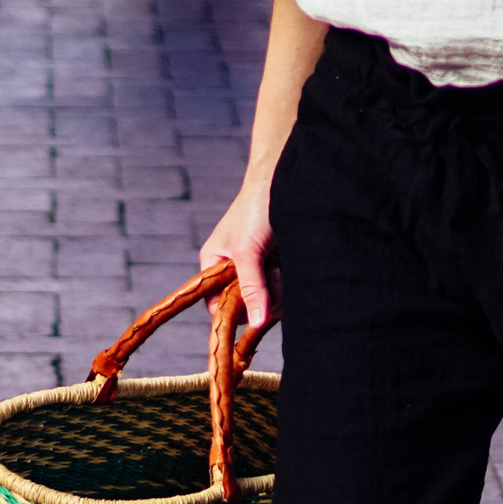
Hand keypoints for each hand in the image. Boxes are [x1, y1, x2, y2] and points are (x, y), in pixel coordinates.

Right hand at [201, 179, 277, 332]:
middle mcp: (234, 269)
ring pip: (265, 300)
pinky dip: (286, 284)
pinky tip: (288, 267)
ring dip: (276, 291)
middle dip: (259, 298)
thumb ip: (250, 287)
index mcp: (214, 264)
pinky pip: (281, 291)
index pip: (216, 304)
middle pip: (244, 306)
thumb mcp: (248, 251)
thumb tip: (256, 323)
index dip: (232, 312)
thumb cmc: (257, 209)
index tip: (253, 310)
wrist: (287, 181)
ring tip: (279, 267)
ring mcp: (258, 268)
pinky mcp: (278, 266)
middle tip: (270, 276)